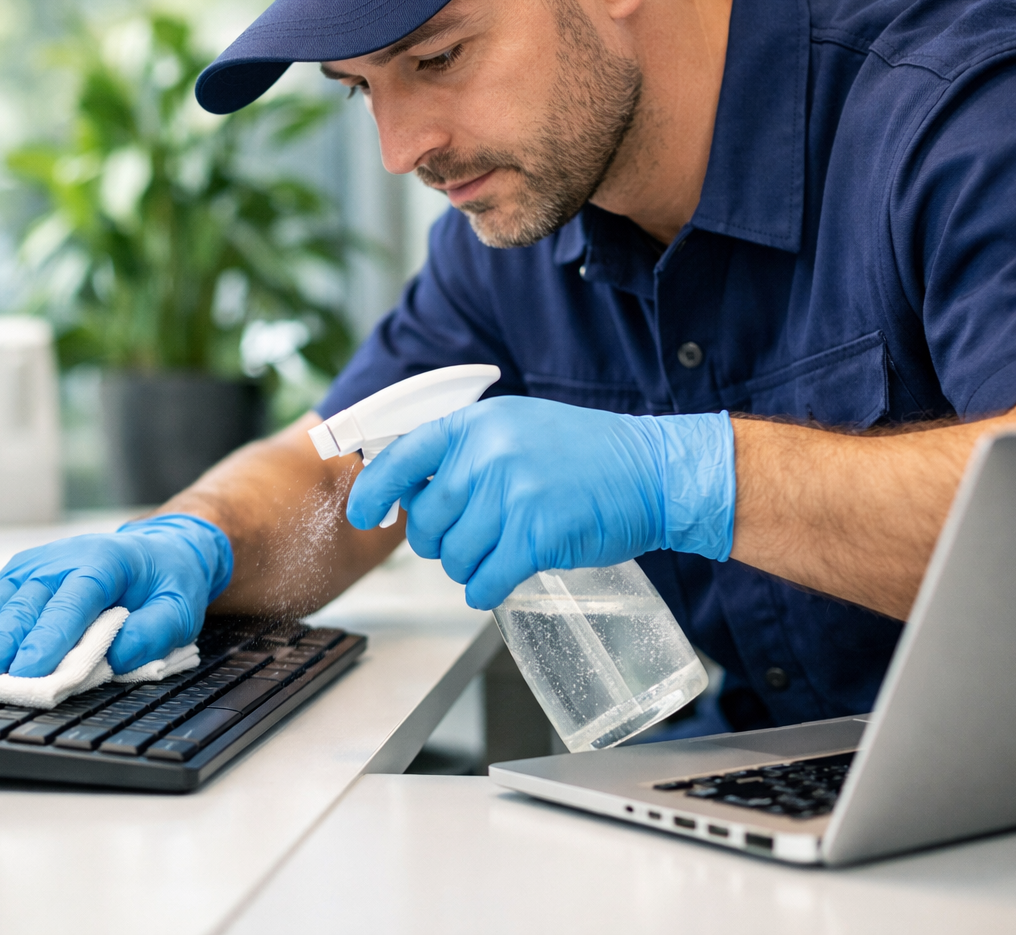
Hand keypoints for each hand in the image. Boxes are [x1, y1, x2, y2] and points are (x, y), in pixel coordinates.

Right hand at [0, 514, 232, 679]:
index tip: (28, 670)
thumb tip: (115, 657)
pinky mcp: (20, 574)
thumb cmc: (167, 582)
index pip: (73, 602)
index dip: (48, 637)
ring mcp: (37, 564)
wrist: (159, 550)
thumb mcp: (180, 609)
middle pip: (26, 602)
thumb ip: (153, 632)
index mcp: (106, 562)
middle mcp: (64, 558)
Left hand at [345, 397, 733, 609]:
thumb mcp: (515, 429)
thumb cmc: (584, 455)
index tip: (363, 515)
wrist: (652, 471)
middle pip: (427, 522)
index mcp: (476, 425)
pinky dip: (486, 590)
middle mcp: (488, 456)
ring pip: (454, 557)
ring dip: (469, 567)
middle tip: (472, 538)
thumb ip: (464, 453)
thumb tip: (409, 492)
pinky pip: (485, 581)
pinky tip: (502, 580)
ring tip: (499, 553)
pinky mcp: (536, 535)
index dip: (373, 492)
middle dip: (441, 542)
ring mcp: (513, 495)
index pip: (402, 458)